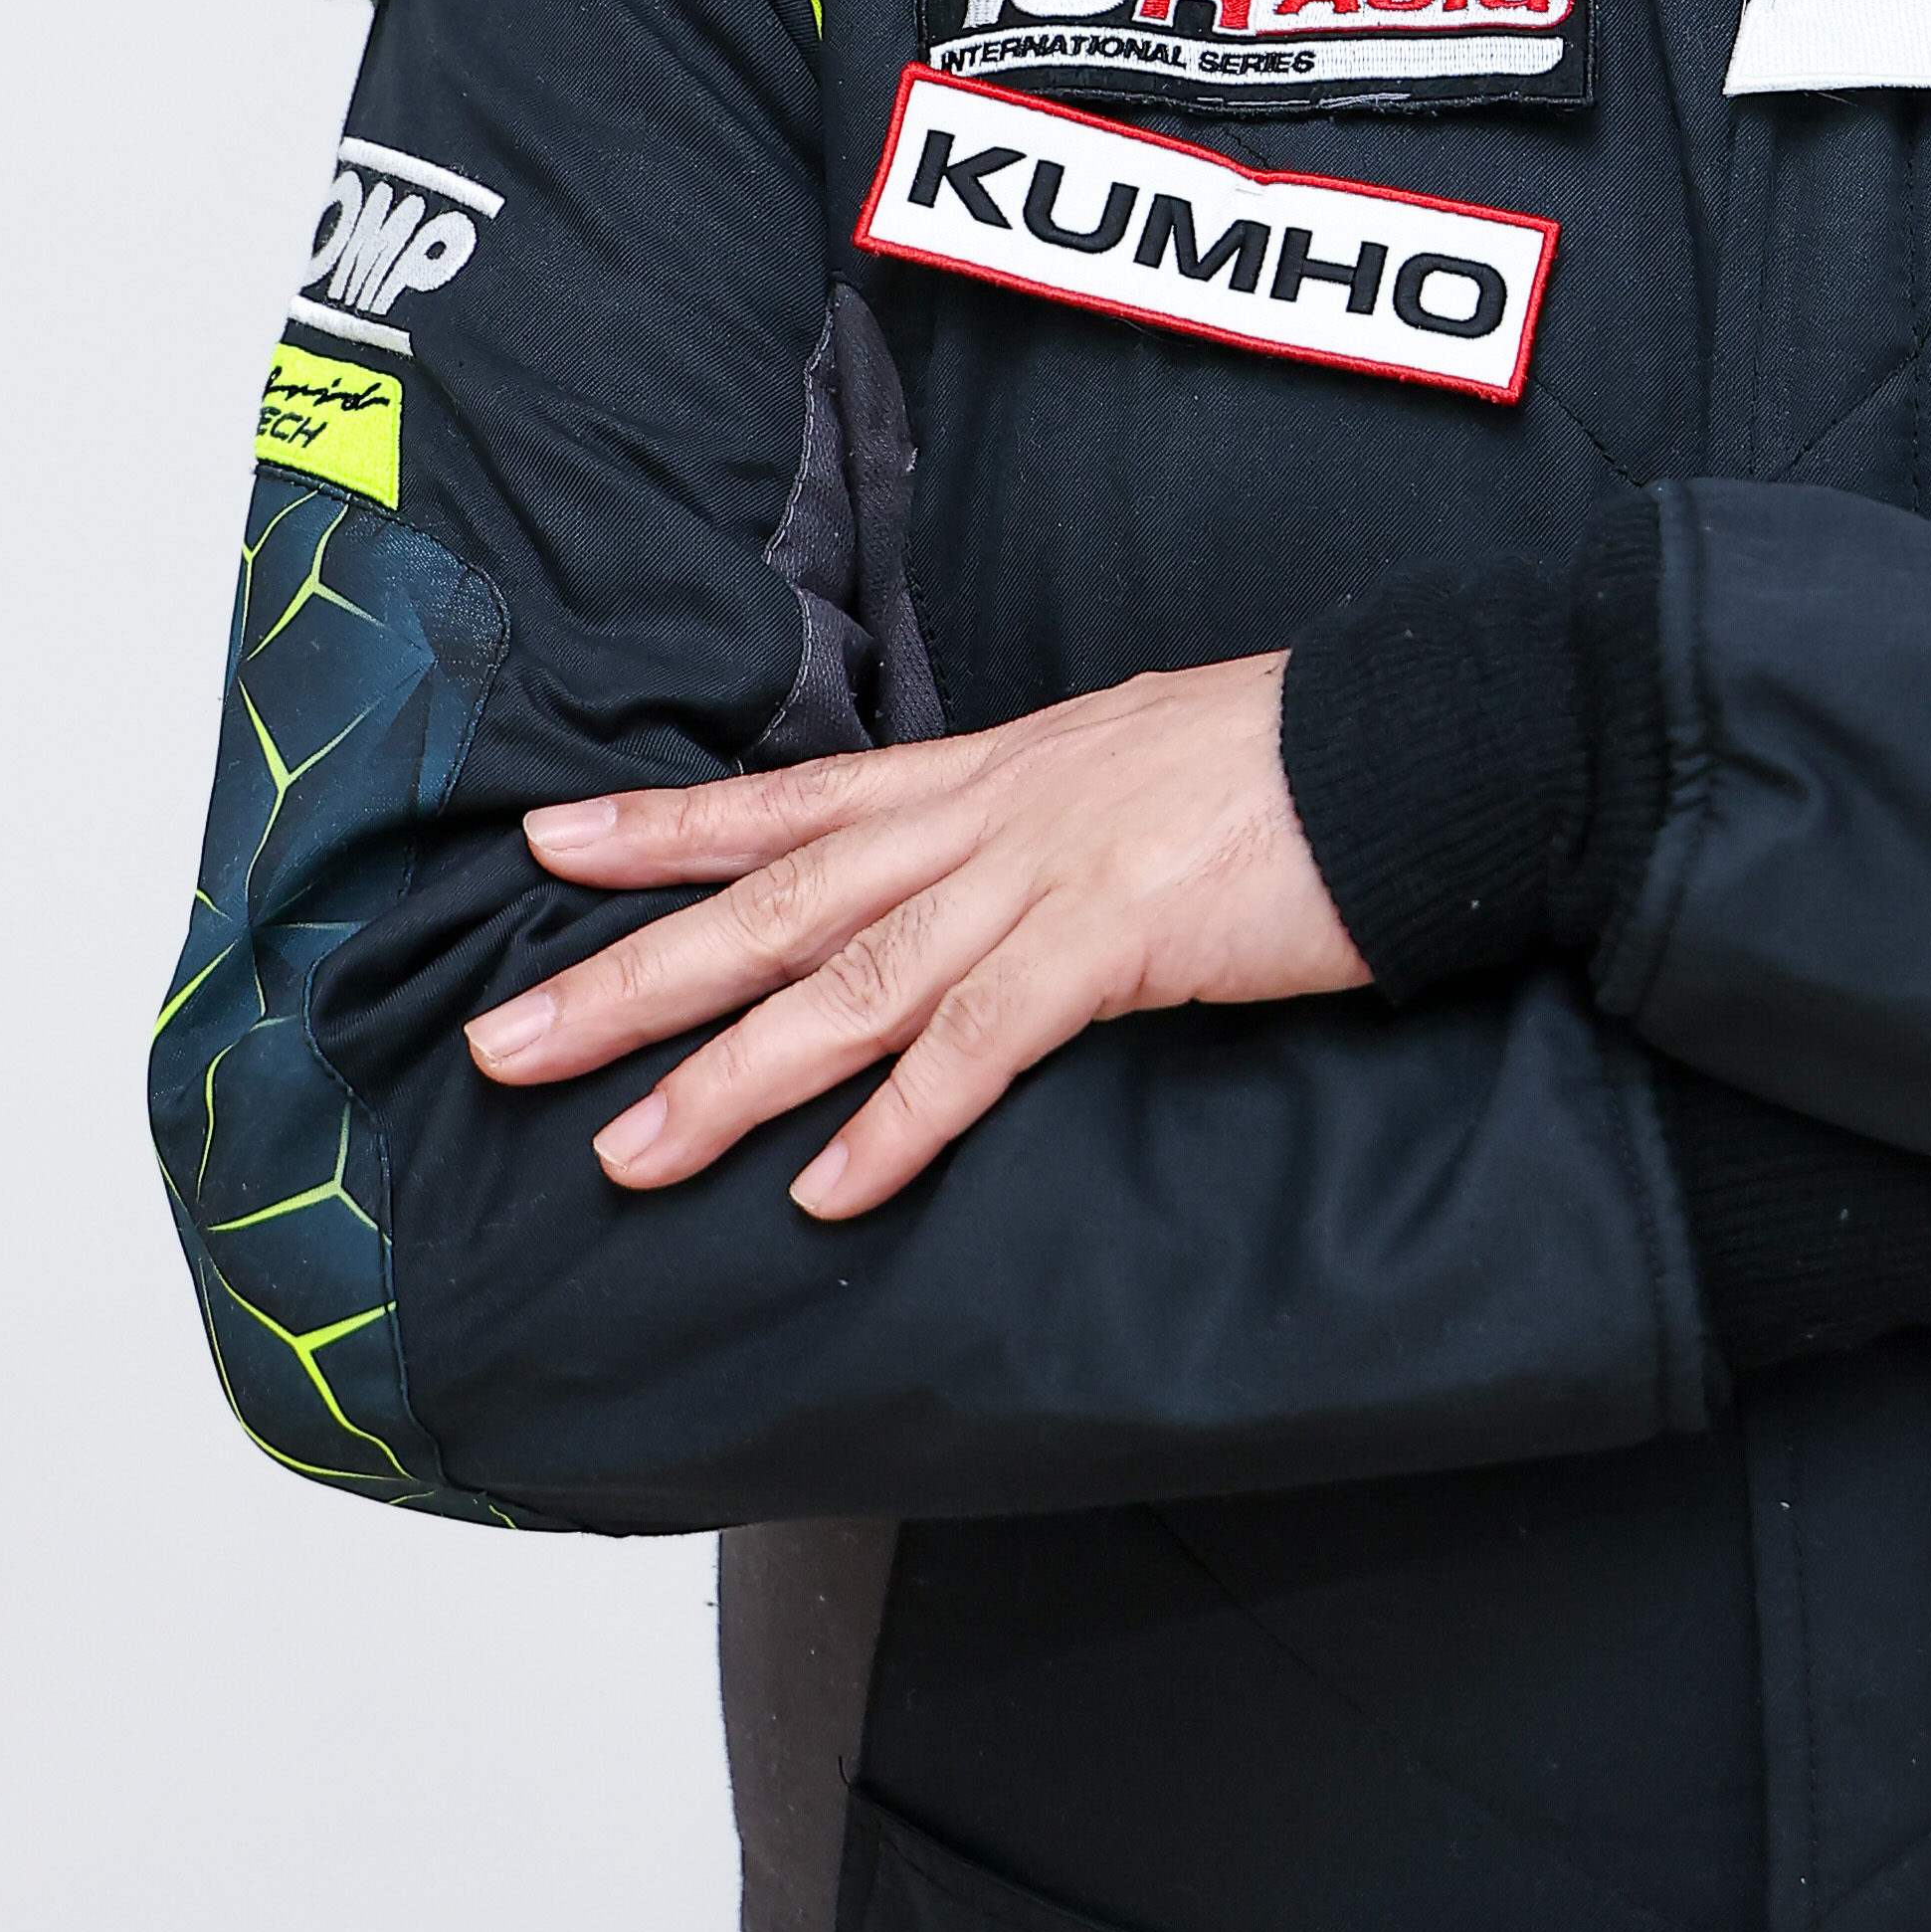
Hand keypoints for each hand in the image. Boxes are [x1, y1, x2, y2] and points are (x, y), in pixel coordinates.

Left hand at [462, 659, 1357, 1220]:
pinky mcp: (1119, 939)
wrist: (1423, 740)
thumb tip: (994, 867)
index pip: (797, 800)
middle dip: (632, 974)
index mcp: (997, 769)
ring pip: (850, 983)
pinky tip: (828, 1191)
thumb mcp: (1137, 766)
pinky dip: (899, 1122)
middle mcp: (995, 812)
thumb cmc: (1299, 763)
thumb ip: (1048, 819)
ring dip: (730, 1078)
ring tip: (628, 1155)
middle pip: (777, 901)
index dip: (666, 827)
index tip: (546, 846)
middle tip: (507, 1043)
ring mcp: (1049, 872)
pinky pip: (982, 1046)